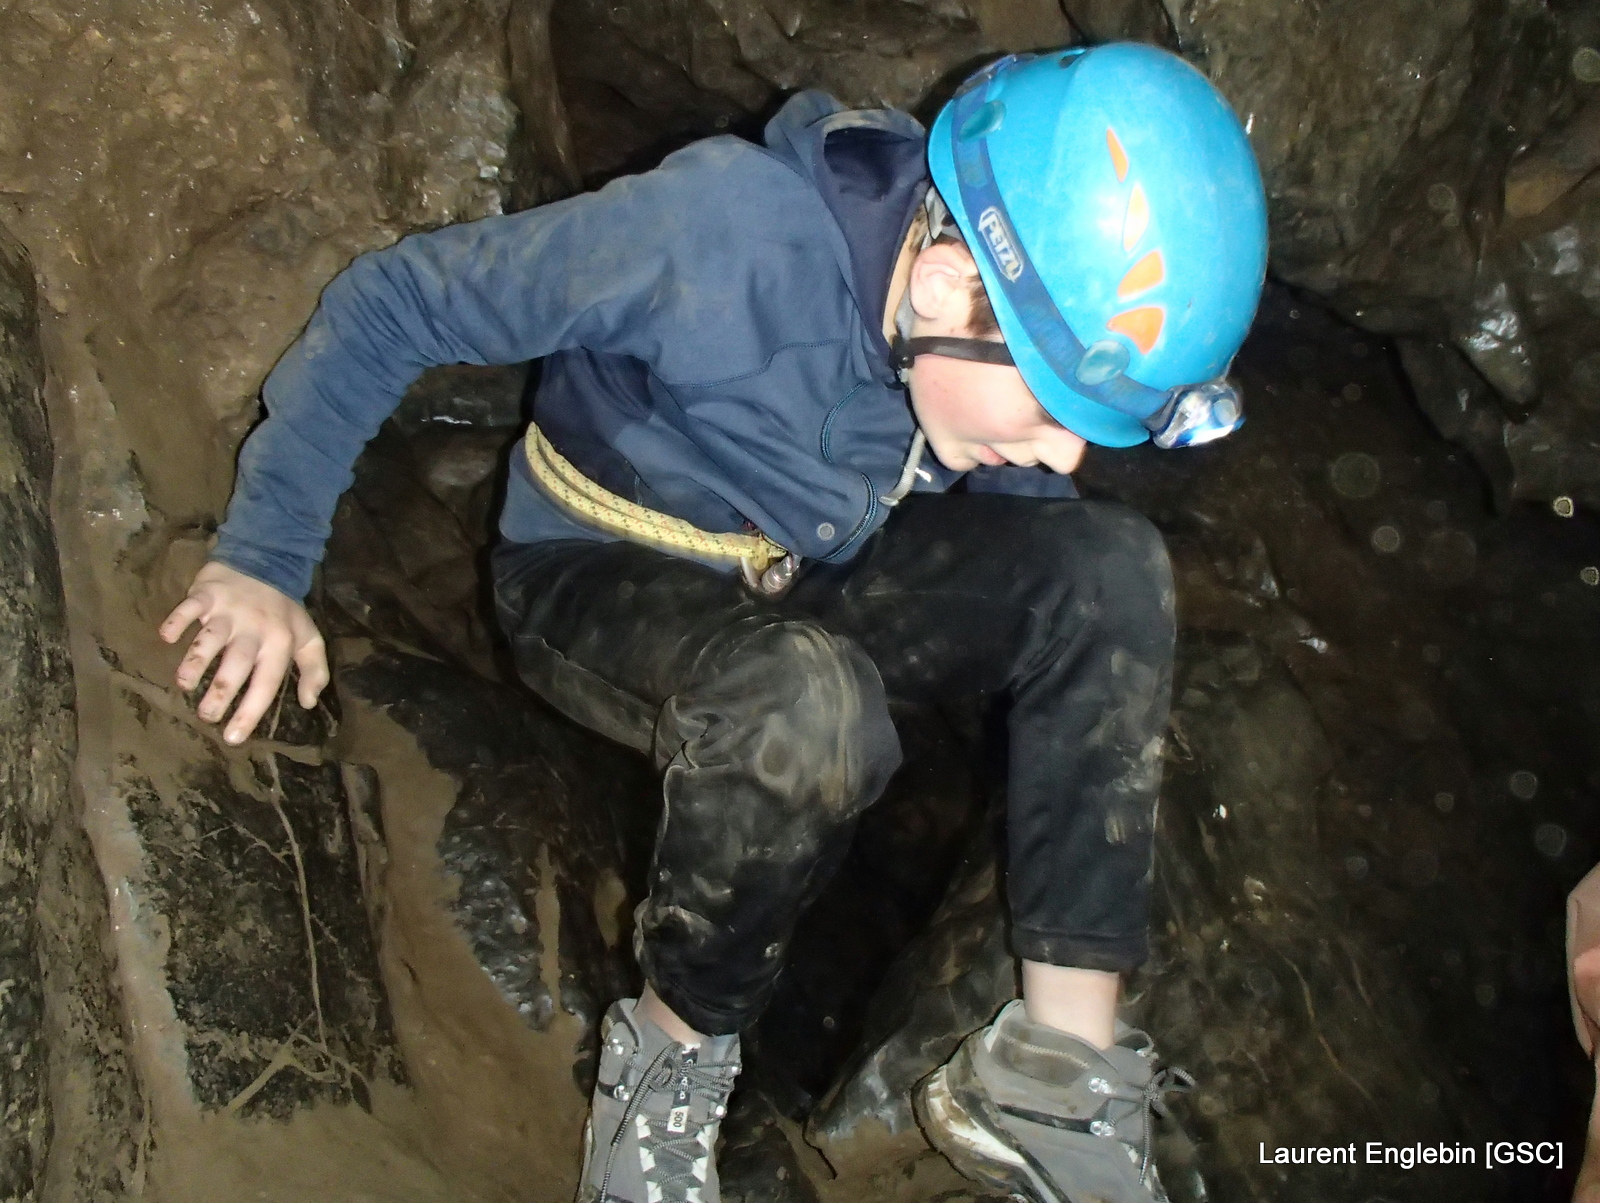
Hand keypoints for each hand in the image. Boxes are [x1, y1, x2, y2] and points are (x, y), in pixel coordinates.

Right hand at [158, 561, 329, 743]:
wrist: (266, 560)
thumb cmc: (283, 609)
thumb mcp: (308, 637)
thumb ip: (315, 670)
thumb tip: (309, 703)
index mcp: (279, 643)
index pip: (266, 683)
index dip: (250, 712)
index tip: (232, 737)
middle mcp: (254, 629)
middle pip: (236, 665)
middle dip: (221, 692)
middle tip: (206, 716)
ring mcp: (229, 611)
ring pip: (210, 639)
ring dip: (196, 661)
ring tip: (184, 684)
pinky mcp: (207, 593)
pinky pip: (189, 607)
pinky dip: (177, 620)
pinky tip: (167, 637)